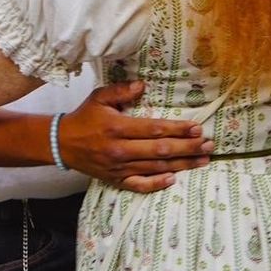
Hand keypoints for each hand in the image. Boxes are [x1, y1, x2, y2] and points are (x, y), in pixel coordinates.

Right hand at [57, 82, 213, 193]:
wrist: (61, 143)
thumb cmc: (84, 118)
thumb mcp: (99, 97)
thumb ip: (121, 90)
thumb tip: (143, 85)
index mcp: (118, 127)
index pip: (155, 129)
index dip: (178, 129)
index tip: (197, 128)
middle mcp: (121, 150)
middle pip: (161, 150)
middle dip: (188, 147)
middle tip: (209, 145)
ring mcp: (119, 167)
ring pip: (156, 168)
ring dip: (182, 165)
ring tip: (203, 160)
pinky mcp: (116, 180)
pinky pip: (139, 185)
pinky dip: (157, 184)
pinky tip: (174, 179)